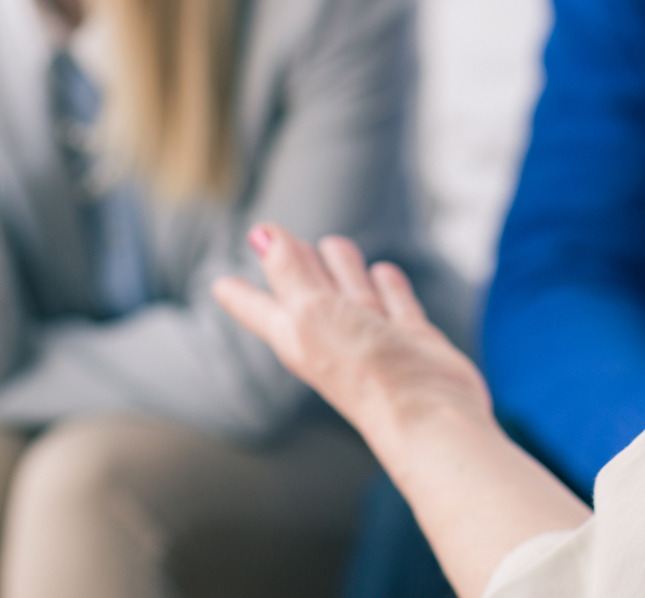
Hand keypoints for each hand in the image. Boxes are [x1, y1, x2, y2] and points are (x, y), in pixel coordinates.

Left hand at [216, 226, 587, 597]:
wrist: (425, 413)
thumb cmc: (361, 368)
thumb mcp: (311, 311)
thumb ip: (287, 269)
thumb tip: (259, 233)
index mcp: (295, 332)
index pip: (257, 305)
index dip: (239, 293)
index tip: (219, 284)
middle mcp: (330, 335)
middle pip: (309, 289)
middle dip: (299, 263)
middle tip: (287, 241)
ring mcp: (372, 337)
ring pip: (353, 291)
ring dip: (345, 267)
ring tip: (335, 245)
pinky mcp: (411, 339)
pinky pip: (396, 303)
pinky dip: (389, 286)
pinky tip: (385, 273)